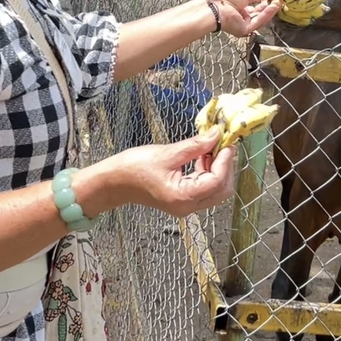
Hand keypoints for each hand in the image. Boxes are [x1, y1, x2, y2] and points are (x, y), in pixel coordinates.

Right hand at [99, 126, 234, 217]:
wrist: (113, 182)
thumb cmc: (134, 168)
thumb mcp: (167, 153)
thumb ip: (195, 145)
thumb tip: (217, 134)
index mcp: (183, 197)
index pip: (216, 181)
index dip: (225, 161)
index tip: (227, 142)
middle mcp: (187, 206)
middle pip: (221, 190)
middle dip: (226, 166)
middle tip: (222, 144)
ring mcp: (186, 205)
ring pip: (215, 189)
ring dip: (218, 168)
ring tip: (209, 147)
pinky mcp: (183, 199)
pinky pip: (204, 187)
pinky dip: (208, 171)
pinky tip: (201, 156)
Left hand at [207, 0, 281, 37]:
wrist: (215, 8)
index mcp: (239, 10)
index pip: (255, 8)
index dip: (264, 3)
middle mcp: (241, 19)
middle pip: (259, 15)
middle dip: (269, 7)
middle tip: (279, 0)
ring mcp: (243, 26)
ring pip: (260, 19)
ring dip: (270, 11)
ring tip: (278, 2)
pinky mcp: (245, 30)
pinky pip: (258, 22)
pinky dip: (266, 14)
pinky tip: (273, 7)